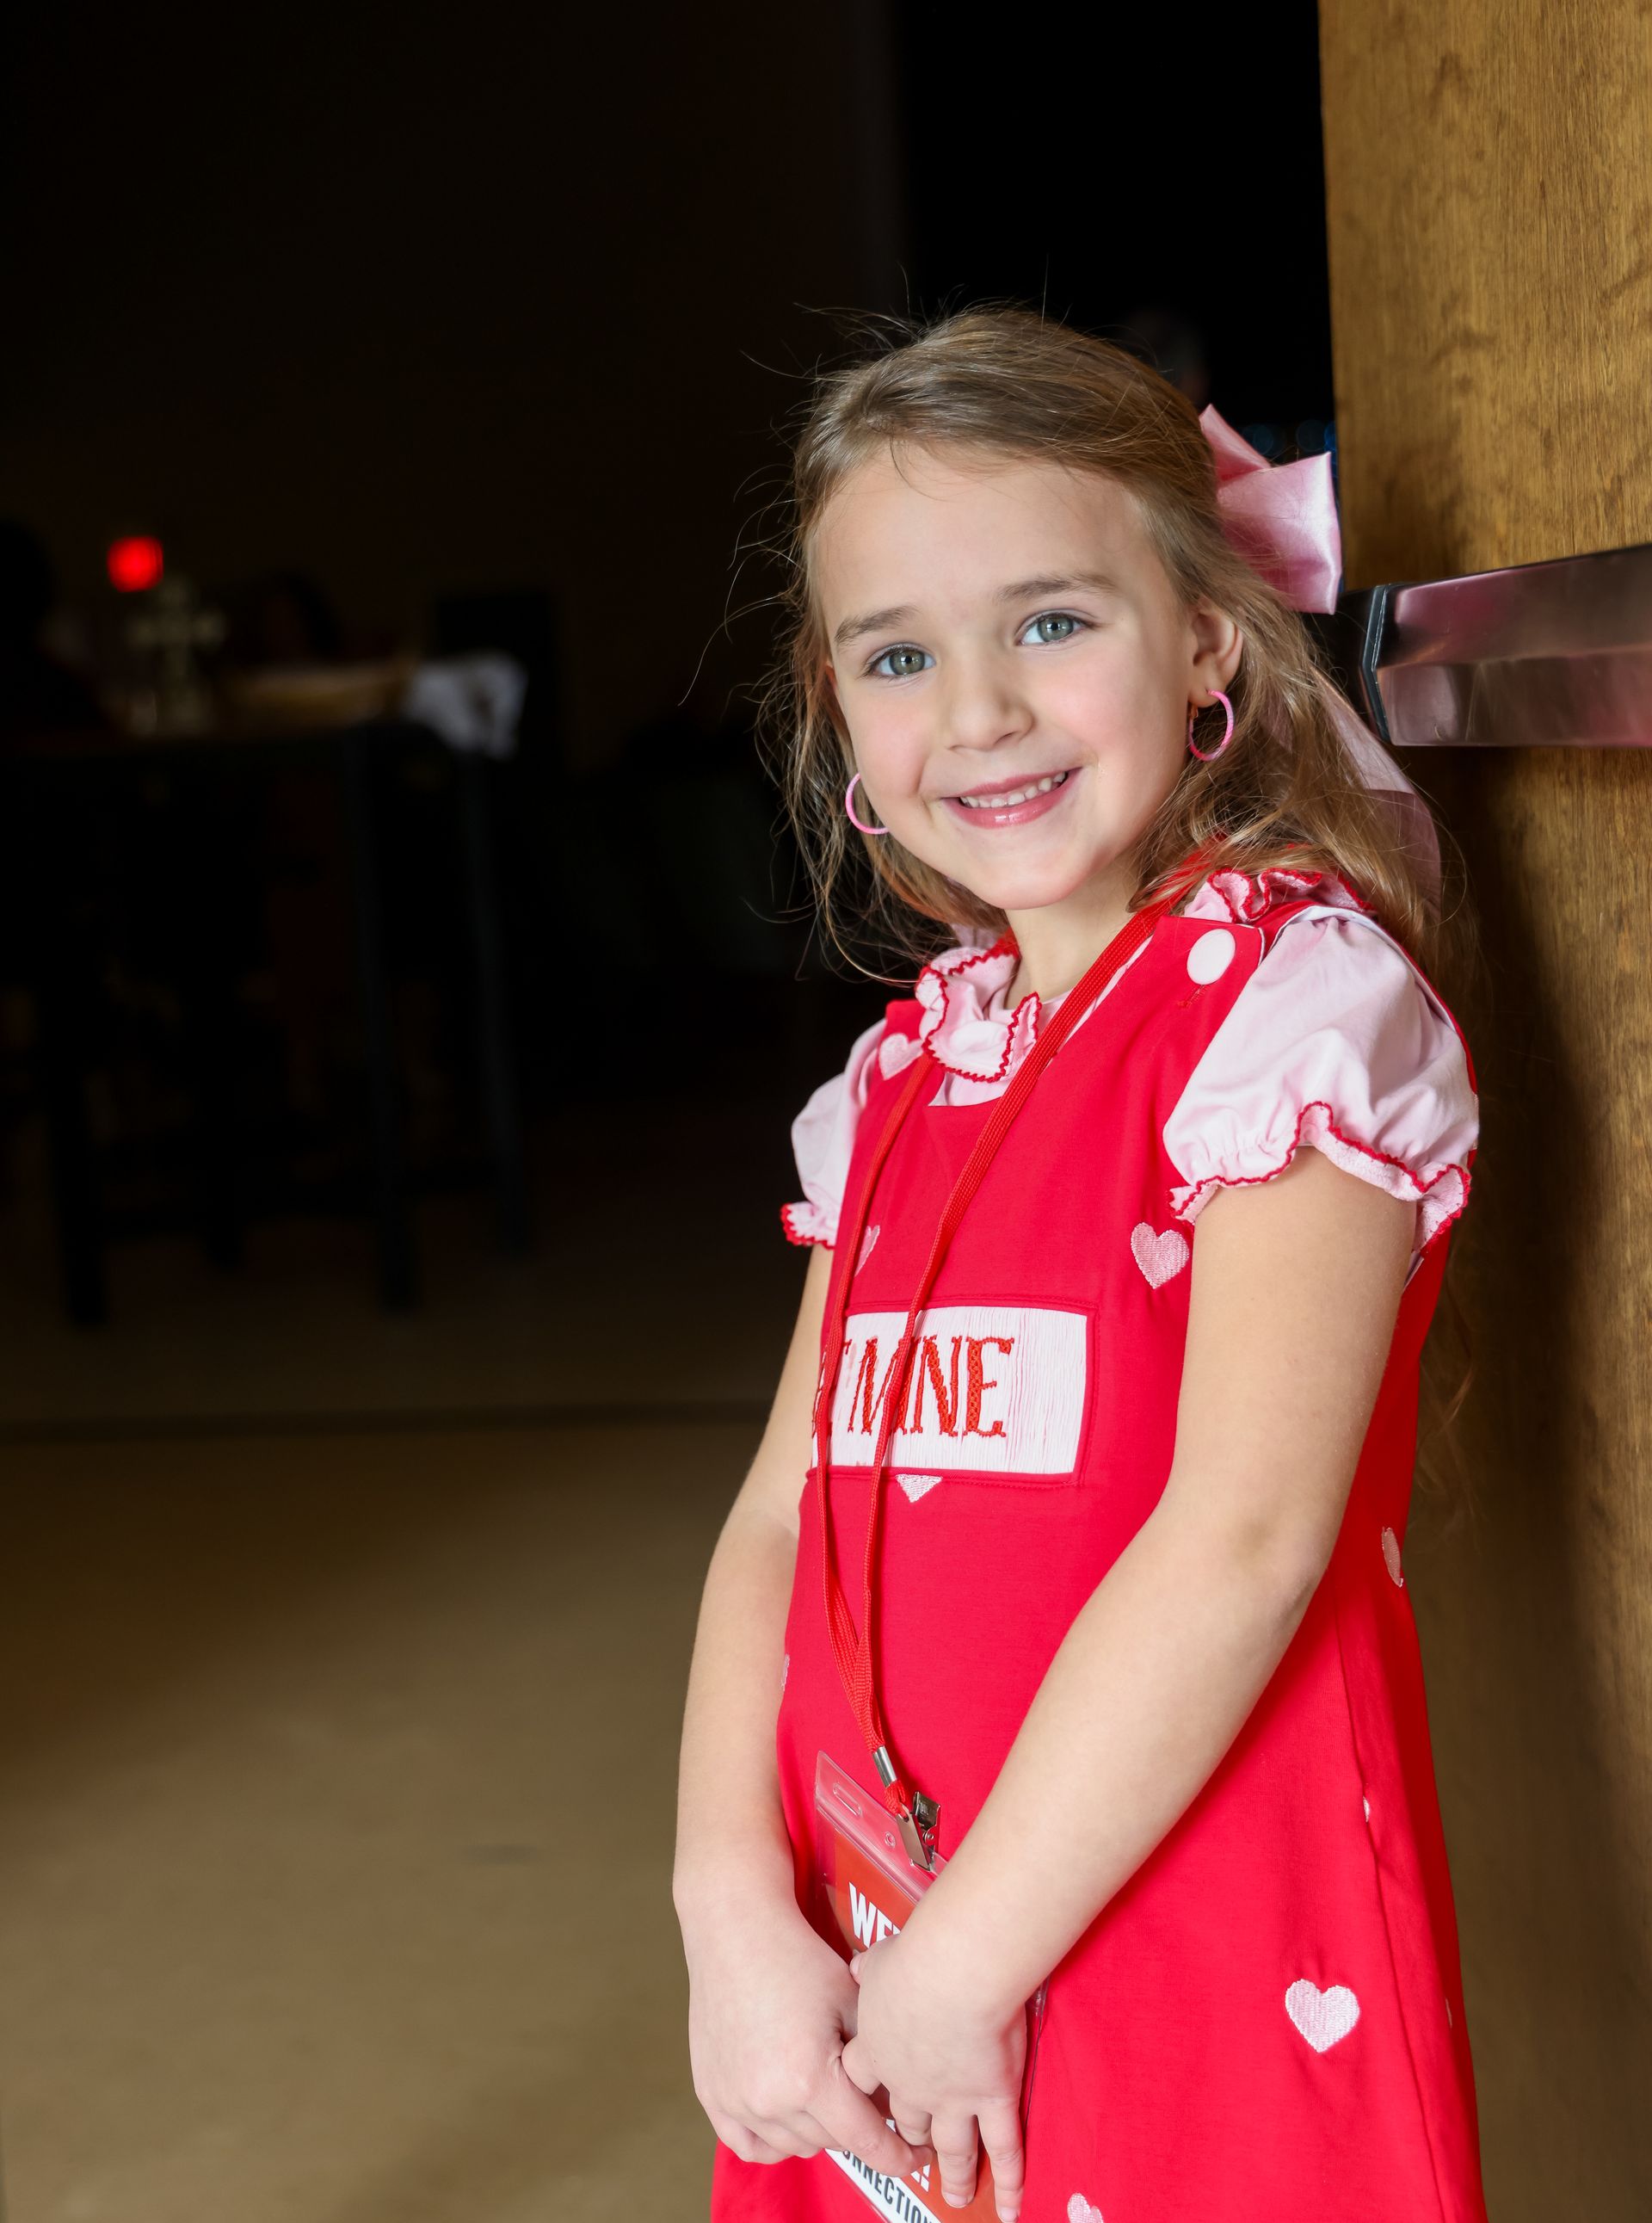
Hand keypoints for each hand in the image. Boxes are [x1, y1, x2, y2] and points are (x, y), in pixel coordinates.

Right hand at [683, 1889, 926, 2175]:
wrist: (737, 1930)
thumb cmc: (799, 1958)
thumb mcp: (854, 2004)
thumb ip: (876, 2063)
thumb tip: (895, 2105)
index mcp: (809, 2081)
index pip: (865, 2142)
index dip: (897, 2156)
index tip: (917, 2161)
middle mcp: (769, 2102)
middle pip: (831, 2141)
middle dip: (858, 2128)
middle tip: (872, 2104)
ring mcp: (735, 2102)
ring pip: (793, 2145)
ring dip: (819, 2131)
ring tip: (831, 2099)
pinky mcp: (710, 2094)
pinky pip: (748, 2144)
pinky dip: (773, 2141)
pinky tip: (789, 2118)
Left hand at [841, 1929, 1026, 2218]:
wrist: (952, 1974)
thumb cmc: (914, 1957)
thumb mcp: (879, 1960)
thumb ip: (870, 1970)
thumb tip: (856, 1967)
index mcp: (878, 2048)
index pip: (861, 2080)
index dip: (864, 2093)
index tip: (867, 2103)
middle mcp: (911, 2083)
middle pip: (908, 2119)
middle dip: (912, 2138)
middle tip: (916, 2154)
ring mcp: (954, 2098)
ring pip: (953, 2146)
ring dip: (956, 2173)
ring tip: (958, 2196)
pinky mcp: (993, 2098)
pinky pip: (1003, 2148)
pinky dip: (1010, 2181)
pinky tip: (1009, 2209)